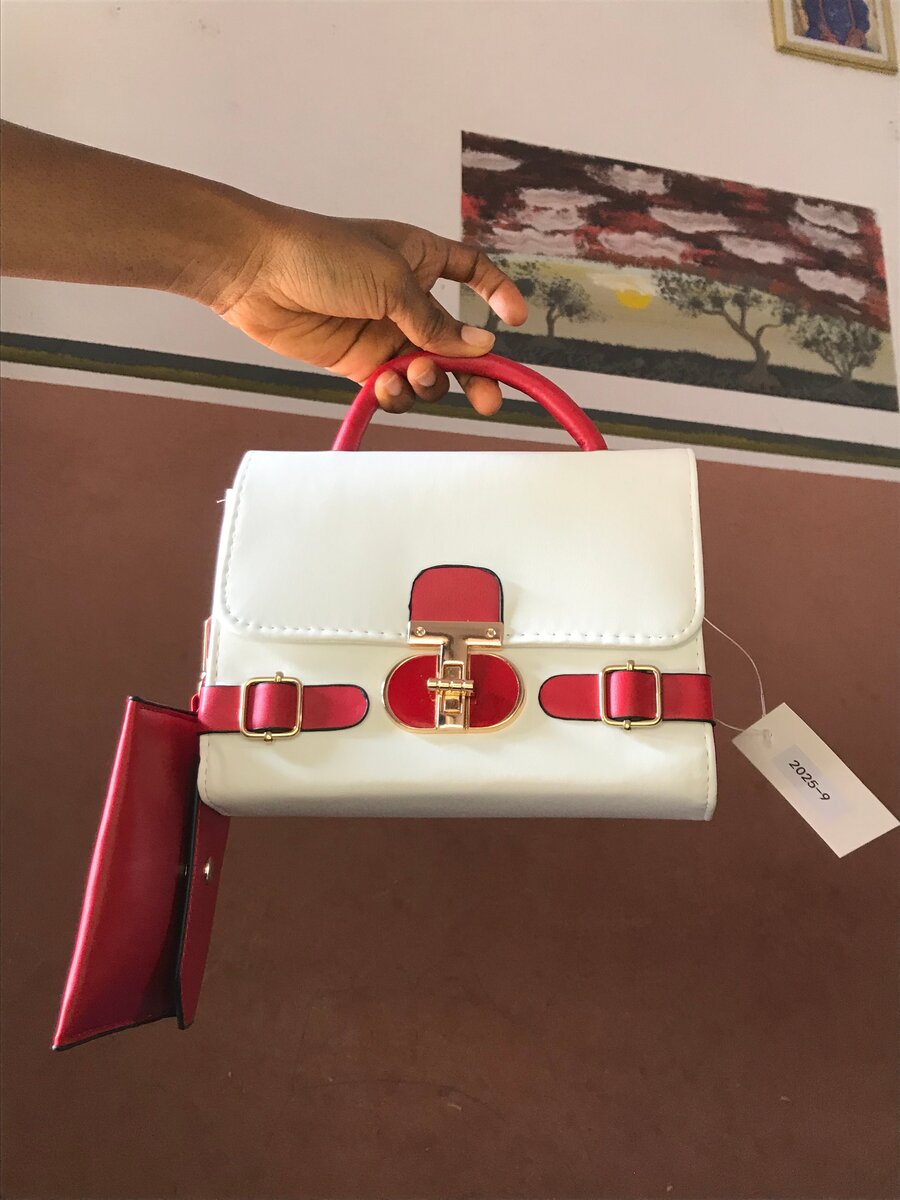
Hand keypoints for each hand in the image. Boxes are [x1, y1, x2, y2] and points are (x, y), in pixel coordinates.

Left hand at [212, 207, 527, 414]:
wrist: (256, 272)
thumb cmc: (323, 255)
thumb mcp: (391, 281)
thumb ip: (435, 322)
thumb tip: (481, 348)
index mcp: (420, 259)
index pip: (471, 272)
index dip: (497, 293)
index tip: (516, 321)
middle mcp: (406, 298)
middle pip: (456, 341)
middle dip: (475, 373)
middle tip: (489, 401)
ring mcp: (383, 332)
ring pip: (426, 371)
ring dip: (430, 381)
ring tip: (414, 373)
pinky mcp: (357, 362)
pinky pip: (392, 387)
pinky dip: (397, 393)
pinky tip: (387, 386)